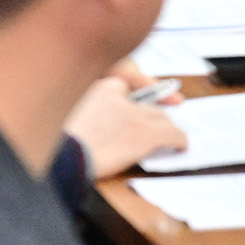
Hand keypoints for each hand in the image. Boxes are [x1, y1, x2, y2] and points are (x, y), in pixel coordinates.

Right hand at [66, 74, 183, 178]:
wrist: (67, 157)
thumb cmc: (63, 145)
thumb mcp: (68, 117)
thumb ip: (88, 112)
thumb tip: (100, 125)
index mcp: (100, 89)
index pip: (124, 87)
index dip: (131, 102)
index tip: (135, 109)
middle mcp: (121, 97)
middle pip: (146, 104)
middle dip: (150, 116)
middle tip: (153, 127)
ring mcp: (136, 115)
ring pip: (161, 118)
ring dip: (164, 128)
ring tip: (166, 138)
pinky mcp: (147, 134)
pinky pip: (173, 133)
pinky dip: (179, 140)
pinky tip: (181, 146)